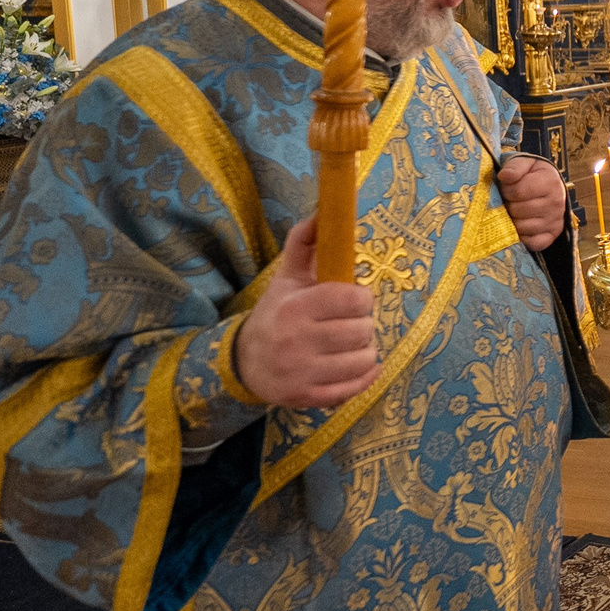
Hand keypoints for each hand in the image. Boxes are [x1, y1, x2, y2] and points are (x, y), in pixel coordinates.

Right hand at [233, 215, 377, 409]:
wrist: (245, 363)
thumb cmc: (276, 315)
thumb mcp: (286, 279)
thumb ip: (304, 245)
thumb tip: (320, 213)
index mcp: (295, 308)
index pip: (353, 299)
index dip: (360, 298)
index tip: (351, 300)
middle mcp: (297, 342)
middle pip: (363, 330)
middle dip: (362, 324)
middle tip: (348, 324)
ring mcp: (302, 373)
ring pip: (364, 359)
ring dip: (364, 351)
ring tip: (348, 345)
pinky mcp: (308, 398)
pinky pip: (355, 388)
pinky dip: (364, 376)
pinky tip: (357, 365)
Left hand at [497, 155, 567, 250]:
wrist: (549, 185)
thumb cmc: (533, 174)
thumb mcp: (525, 163)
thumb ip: (514, 167)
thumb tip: (504, 176)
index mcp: (550, 183)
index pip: (518, 192)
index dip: (506, 190)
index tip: (506, 188)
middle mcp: (557, 203)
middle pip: (519, 211)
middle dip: (508, 205)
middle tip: (509, 200)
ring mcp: (556, 221)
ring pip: (523, 228)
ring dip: (512, 221)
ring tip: (514, 211)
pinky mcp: (553, 235)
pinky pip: (533, 243)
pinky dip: (523, 237)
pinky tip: (520, 226)